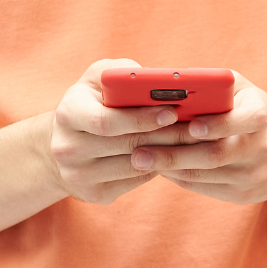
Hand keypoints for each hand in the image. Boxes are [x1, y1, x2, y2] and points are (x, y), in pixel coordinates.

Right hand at [51, 59, 192, 203]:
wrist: (66, 143)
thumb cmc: (93, 102)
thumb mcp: (98, 79)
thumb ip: (122, 73)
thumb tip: (155, 80)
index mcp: (68, 114)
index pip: (106, 121)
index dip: (142, 118)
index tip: (173, 111)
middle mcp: (67, 148)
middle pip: (128, 145)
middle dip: (168, 134)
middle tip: (200, 127)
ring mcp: (78, 175)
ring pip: (137, 165)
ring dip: (170, 153)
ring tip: (194, 140)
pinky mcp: (94, 193)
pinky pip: (136, 181)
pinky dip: (159, 168)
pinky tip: (176, 155)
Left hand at [132, 71, 266, 203]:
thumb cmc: (250, 109)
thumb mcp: (241, 90)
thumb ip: (213, 85)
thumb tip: (166, 86)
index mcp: (264, 115)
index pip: (246, 120)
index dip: (219, 124)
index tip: (190, 125)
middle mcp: (262, 147)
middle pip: (215, 154)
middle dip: (174, 154)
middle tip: (139, 153)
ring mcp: (253, 174)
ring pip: (203, 174)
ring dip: (168, 167)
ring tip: (139, 159)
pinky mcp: (242, 194)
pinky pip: (202, 186)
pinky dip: (177, 176)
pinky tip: (160, 167)